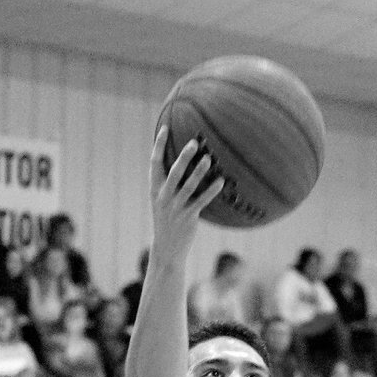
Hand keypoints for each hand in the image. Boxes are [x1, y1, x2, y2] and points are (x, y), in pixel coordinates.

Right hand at [149, 127, 224, 261]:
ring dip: (199, 171)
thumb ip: (168, 182)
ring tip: (208, 158)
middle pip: (173, 172)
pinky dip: (211, 191)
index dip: (159, 145)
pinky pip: (201, 201)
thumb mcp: (162, 200)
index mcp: (155, 189)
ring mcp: (176, 207)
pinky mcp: (188, 217)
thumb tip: (180, 161)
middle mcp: (164, 196)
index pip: (155, 162)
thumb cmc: (167, 220)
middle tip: (193, 142)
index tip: (165, 127)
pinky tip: (221, 181)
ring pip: (188, 186)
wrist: (167, 249)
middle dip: (183, 157)